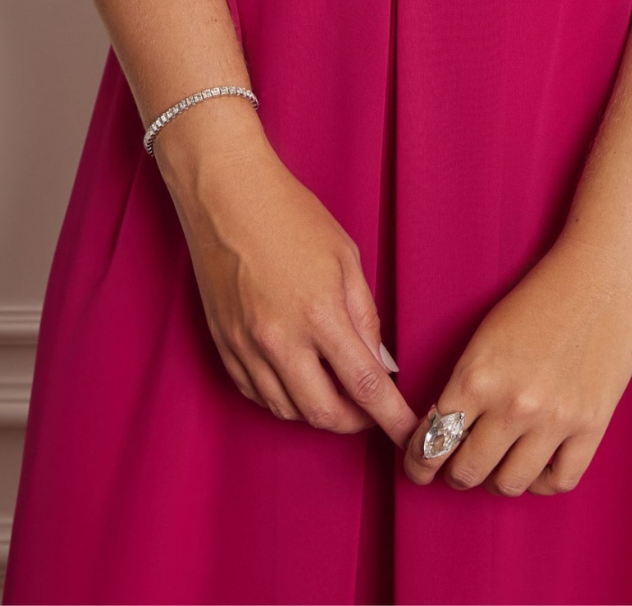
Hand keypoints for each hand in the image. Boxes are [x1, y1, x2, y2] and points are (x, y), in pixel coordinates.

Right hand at [154, 100, 418, 444]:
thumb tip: (379, 363)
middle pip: (324, 413)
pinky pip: (256, 395)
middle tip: (371, 411)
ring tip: (335, 390)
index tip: (408, 434)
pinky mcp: (223, 346)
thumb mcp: (346, 257)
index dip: (391, 418)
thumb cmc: (291, 216)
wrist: (228, 196)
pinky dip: (282, 399)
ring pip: (288, 411)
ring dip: (318, 411)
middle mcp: (281, 341)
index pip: (366, 387)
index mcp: (321, 314)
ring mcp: (247, 347)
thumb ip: (364, 316)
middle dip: (354, 423)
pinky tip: (296, 379)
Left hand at [403, 234, 631, 496]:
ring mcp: (555, 419)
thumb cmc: (540, 297)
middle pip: (467, 471)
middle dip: (454, 473)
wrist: (601, 276)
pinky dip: (541, 481)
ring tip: (497, 465)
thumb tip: (447, 430)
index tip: (417, 467)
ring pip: (509, 484)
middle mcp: (513, 403)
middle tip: (456, 466)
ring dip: (495, 480)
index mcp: (477, 375)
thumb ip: (467, 384)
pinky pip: (558, 481)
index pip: (433, 441)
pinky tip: (535, 466)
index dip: (418, 463)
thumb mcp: (486, 335)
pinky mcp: (591, 426)